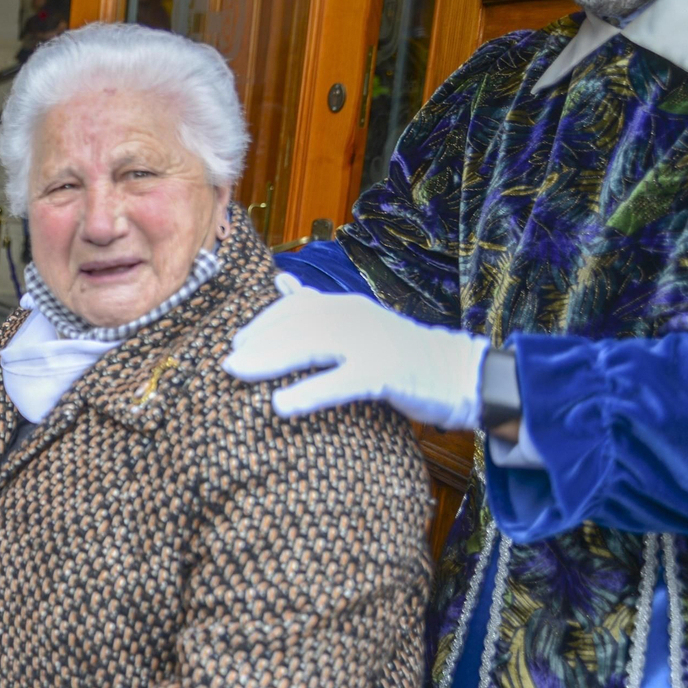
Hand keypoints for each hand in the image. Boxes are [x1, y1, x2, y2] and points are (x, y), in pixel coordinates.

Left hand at [223, 273, 489, 430]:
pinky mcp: (386, 373)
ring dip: (271, 359)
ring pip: (312, 345)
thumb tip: (281, 282)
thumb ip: (319, 307)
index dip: (262, 324)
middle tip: (227, 363)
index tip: (236, 342)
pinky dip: (309, 391)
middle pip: (296, 325)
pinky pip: (341, 382)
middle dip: (258, 342)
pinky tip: (281, 405)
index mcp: (346, 307)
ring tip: (237, 373)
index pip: (294, 307)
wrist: (460, 373)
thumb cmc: (403, 354)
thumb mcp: (358, 324)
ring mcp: (371, 343)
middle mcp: (355, 317)